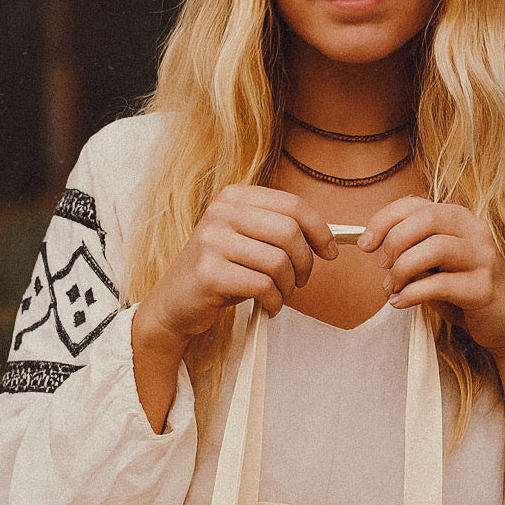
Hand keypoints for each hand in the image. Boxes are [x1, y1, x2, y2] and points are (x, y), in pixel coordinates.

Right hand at [135, 185, 336, 352]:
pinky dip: (274, 302)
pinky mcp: (209, 273)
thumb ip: (280, 231)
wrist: (174, 303)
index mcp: (234, 197)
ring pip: (278, 262)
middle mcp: (220, 212)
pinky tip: (268, 307)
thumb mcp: (247, 240)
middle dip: (305, 263)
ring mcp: (212, 241)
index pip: (292, 205)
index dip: (319, 230)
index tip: (330, 252)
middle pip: (289, 232)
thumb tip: (330, 241)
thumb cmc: (221, 271)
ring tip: (279, 295)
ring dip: (288, 287)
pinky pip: (262, 286)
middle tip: (300, 281)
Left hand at [358, 197, 504, 359]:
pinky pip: (441, 284)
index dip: (384, 220)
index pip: (415, 204)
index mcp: (459, 219)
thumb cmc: (465, 291)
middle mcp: (475, 231)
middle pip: (426, 218)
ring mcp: (483, 258)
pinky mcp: (484, 287)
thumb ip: (412, 250)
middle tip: (383, 268)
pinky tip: (399, 303)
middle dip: (394, 242)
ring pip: (435, 248)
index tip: (364, 244)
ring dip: (403, 269)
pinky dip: (412, 294)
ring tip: (392, 288)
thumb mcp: (436, 264)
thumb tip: (372, 245)